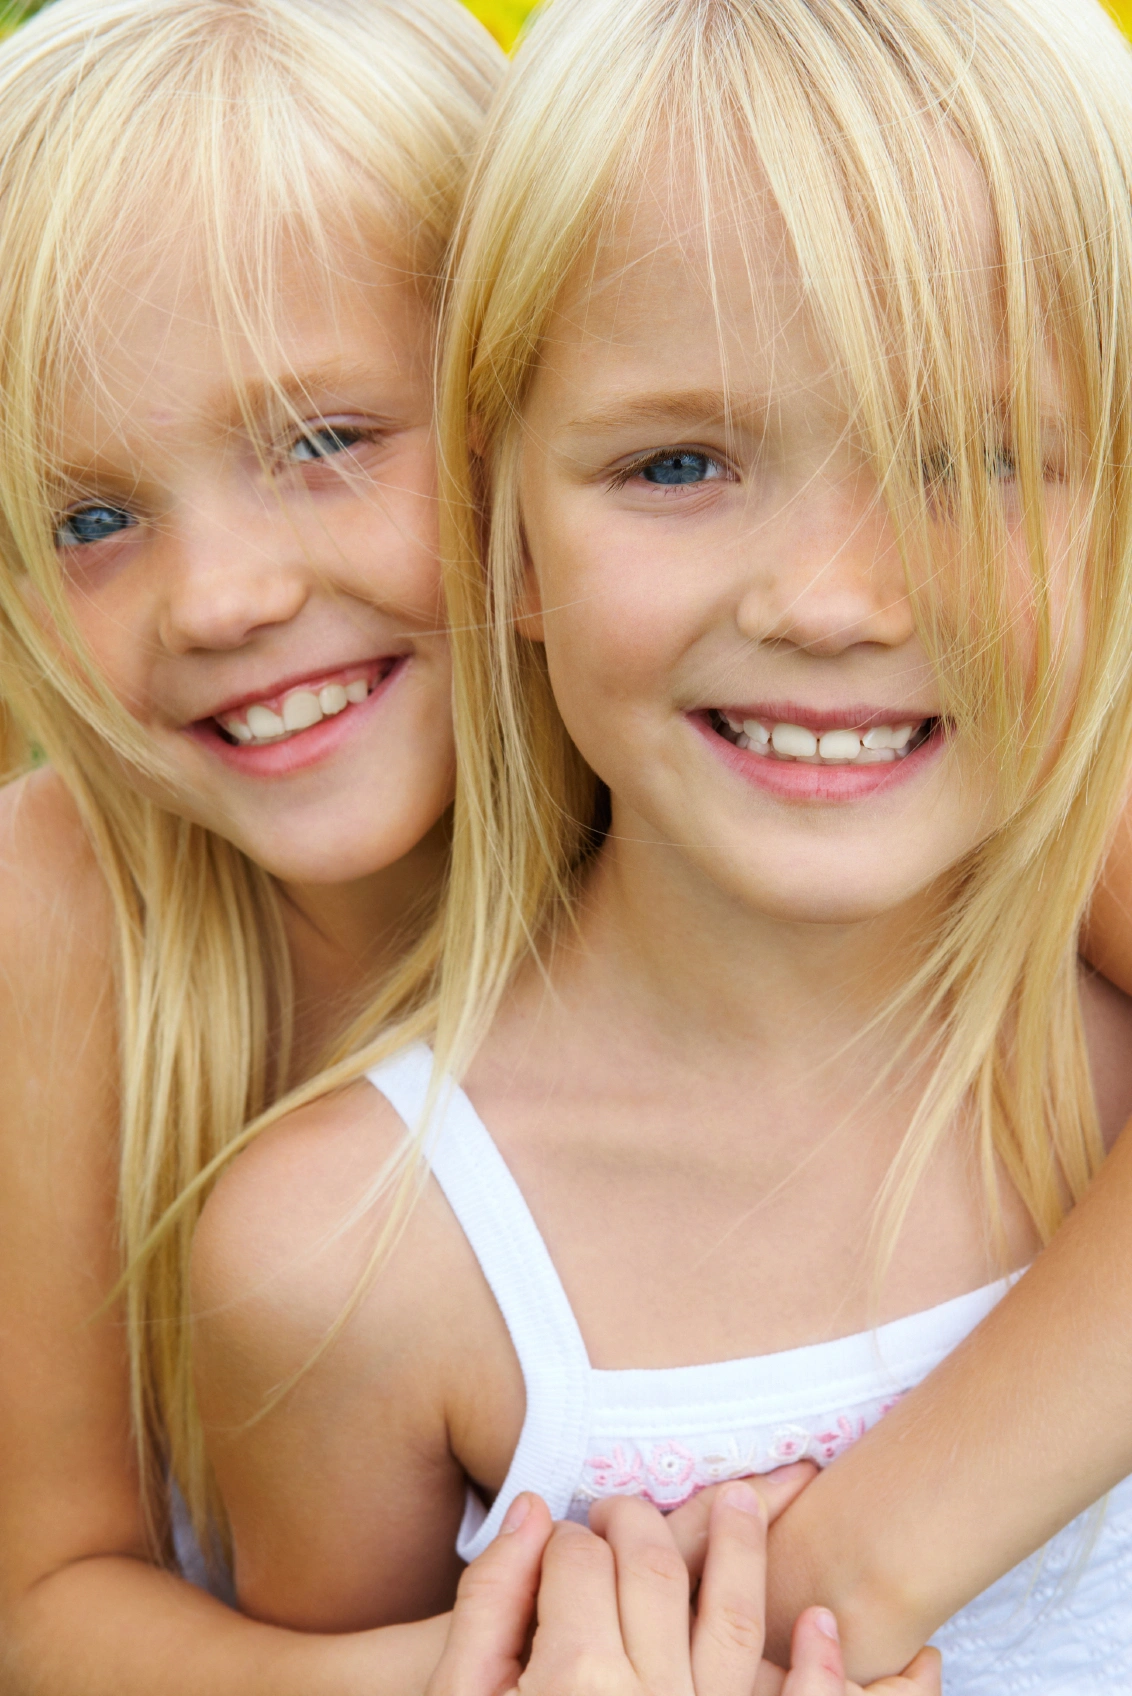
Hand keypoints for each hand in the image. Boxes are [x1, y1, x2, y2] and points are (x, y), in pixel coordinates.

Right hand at [427, 1479, 940, 1695]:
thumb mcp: (458, 1695)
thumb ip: (488, 1601)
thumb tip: (533, 1509)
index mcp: (570, 1675)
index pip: (579, 1558)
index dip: (565, 1537)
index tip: (557, 1546)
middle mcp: (643, 1695)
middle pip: (652, 1566)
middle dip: (633, 1521)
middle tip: (618, 1512)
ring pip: (731, 1616)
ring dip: (742, 1547)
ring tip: (744, 1498)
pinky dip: (816, 1669)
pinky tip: (820, 1622)